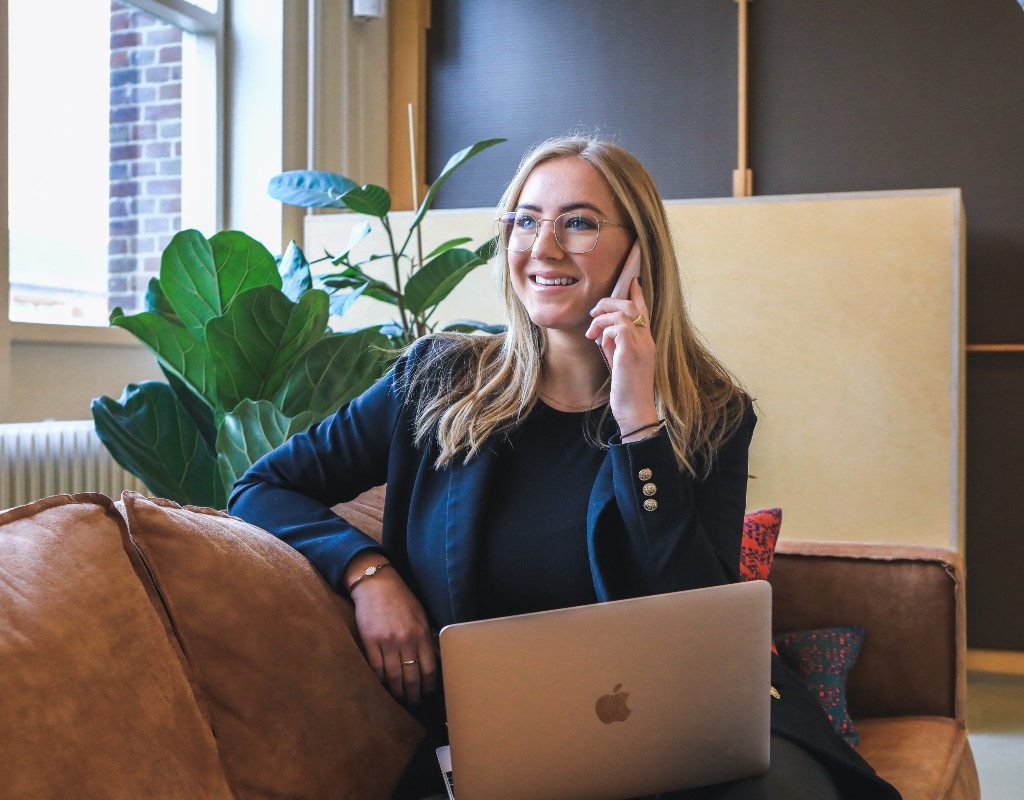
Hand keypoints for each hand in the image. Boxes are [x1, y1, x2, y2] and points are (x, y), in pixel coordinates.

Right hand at [346, 557, 437, 705]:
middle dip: (414, 694)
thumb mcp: (420, 615)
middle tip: (414, 704)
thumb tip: (435, 658)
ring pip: (394, 676)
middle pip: (412, 677)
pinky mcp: (370, 641)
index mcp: (421, 633)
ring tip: (399, 699)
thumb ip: (427, 637)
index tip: (428, 694)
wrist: (376, 584)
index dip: (429, 686)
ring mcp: (387, 642)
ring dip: (397, 692)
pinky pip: (376, 668)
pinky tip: (384, 686)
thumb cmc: (401, 599)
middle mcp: (406, 640)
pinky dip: (381, 680)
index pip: (428, 668)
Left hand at [585, 276, 657, 434]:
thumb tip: (604, 333)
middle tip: (593, 312)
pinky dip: (605, 330)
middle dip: (609, 303)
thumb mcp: (620, 364)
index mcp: (646, 342)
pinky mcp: (631, 353)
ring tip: (591, 331)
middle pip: (632, 306)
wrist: (635, 411)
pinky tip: (599, 342)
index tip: (631, 281)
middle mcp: (647, 341)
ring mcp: (641, 346)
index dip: (637, 294)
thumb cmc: (627, 391)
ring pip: (623, 313)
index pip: (644, 311)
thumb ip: (615, 346)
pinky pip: (618, 327)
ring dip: (602, 317)